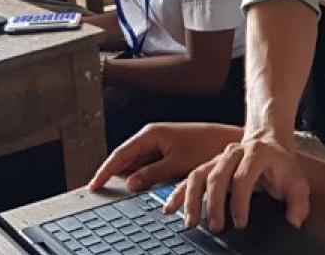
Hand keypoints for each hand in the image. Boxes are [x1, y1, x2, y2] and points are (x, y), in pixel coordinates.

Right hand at [90, 123, 240, 192]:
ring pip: (137, 163)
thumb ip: (150, 175)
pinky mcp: (168, 150)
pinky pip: (148, 165)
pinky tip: (140, 186)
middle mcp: (152, 136)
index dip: (105, 171)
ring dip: (129, 176)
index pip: (119, 154)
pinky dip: (143, 175)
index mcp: (151, 134)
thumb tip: (129, 184)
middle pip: (125, 158)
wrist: (230, 142)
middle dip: (114, 174)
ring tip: (117, 190)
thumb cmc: (207, 148)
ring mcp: (160, 143)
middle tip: (102, 191)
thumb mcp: (177, 165)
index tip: (94, 185)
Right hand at [168, 135, 309, 232]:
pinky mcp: (207, 165)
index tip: (240, 223)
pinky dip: (178, 193)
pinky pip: (188, 177)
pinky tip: (170, 208)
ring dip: (192, 200)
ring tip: (190, 222)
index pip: (243, 178)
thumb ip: (298, 203)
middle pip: (217, 176)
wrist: (268, 141)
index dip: (240, 202)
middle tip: (216, 227)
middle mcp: (234, 153)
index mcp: (257, 154)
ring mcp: (217, 158)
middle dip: (214, 204)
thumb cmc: (281, 165)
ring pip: (198, 175)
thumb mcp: (297, 182)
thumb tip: (293, 221)